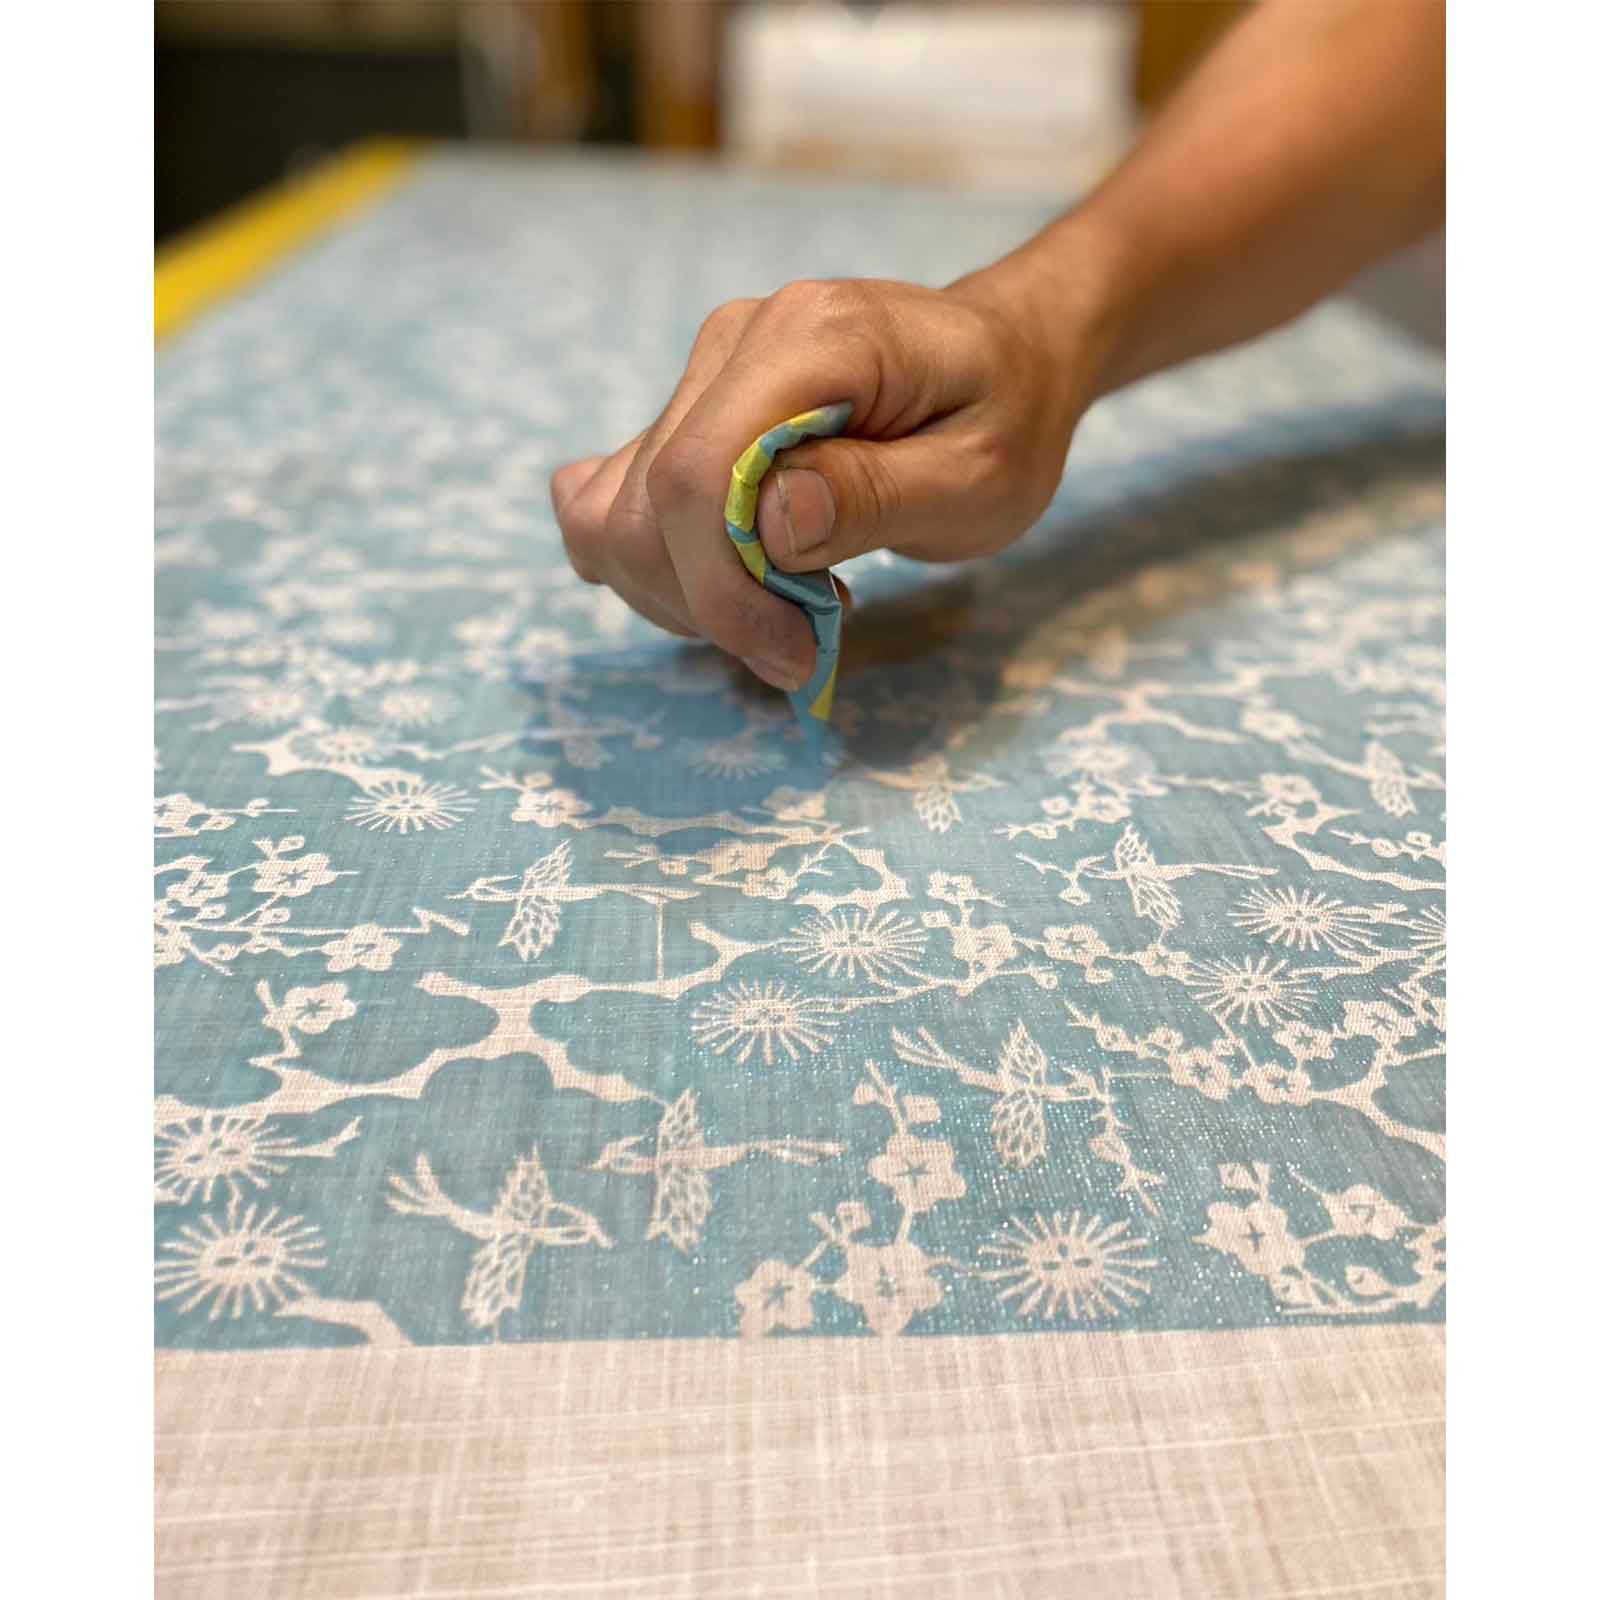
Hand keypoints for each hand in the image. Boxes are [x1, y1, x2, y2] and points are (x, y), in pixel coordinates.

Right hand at [549, 273, 1088, 691]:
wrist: (1005, 359)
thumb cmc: (1007, 419)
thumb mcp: (980, 477)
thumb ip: (873, 497)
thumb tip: (768, 524)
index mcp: (812, 339)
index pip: (699, 473)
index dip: (724, 589)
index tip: (794, 654)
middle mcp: (735, 342)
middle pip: (647, 503)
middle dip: (708, 604)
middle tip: (803, 641)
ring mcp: (702, 374)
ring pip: (619, 514)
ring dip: (683, 595)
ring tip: (784, 604)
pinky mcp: (688, 411)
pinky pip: (617, 503)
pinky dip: (661, 567)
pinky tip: (739, 579)